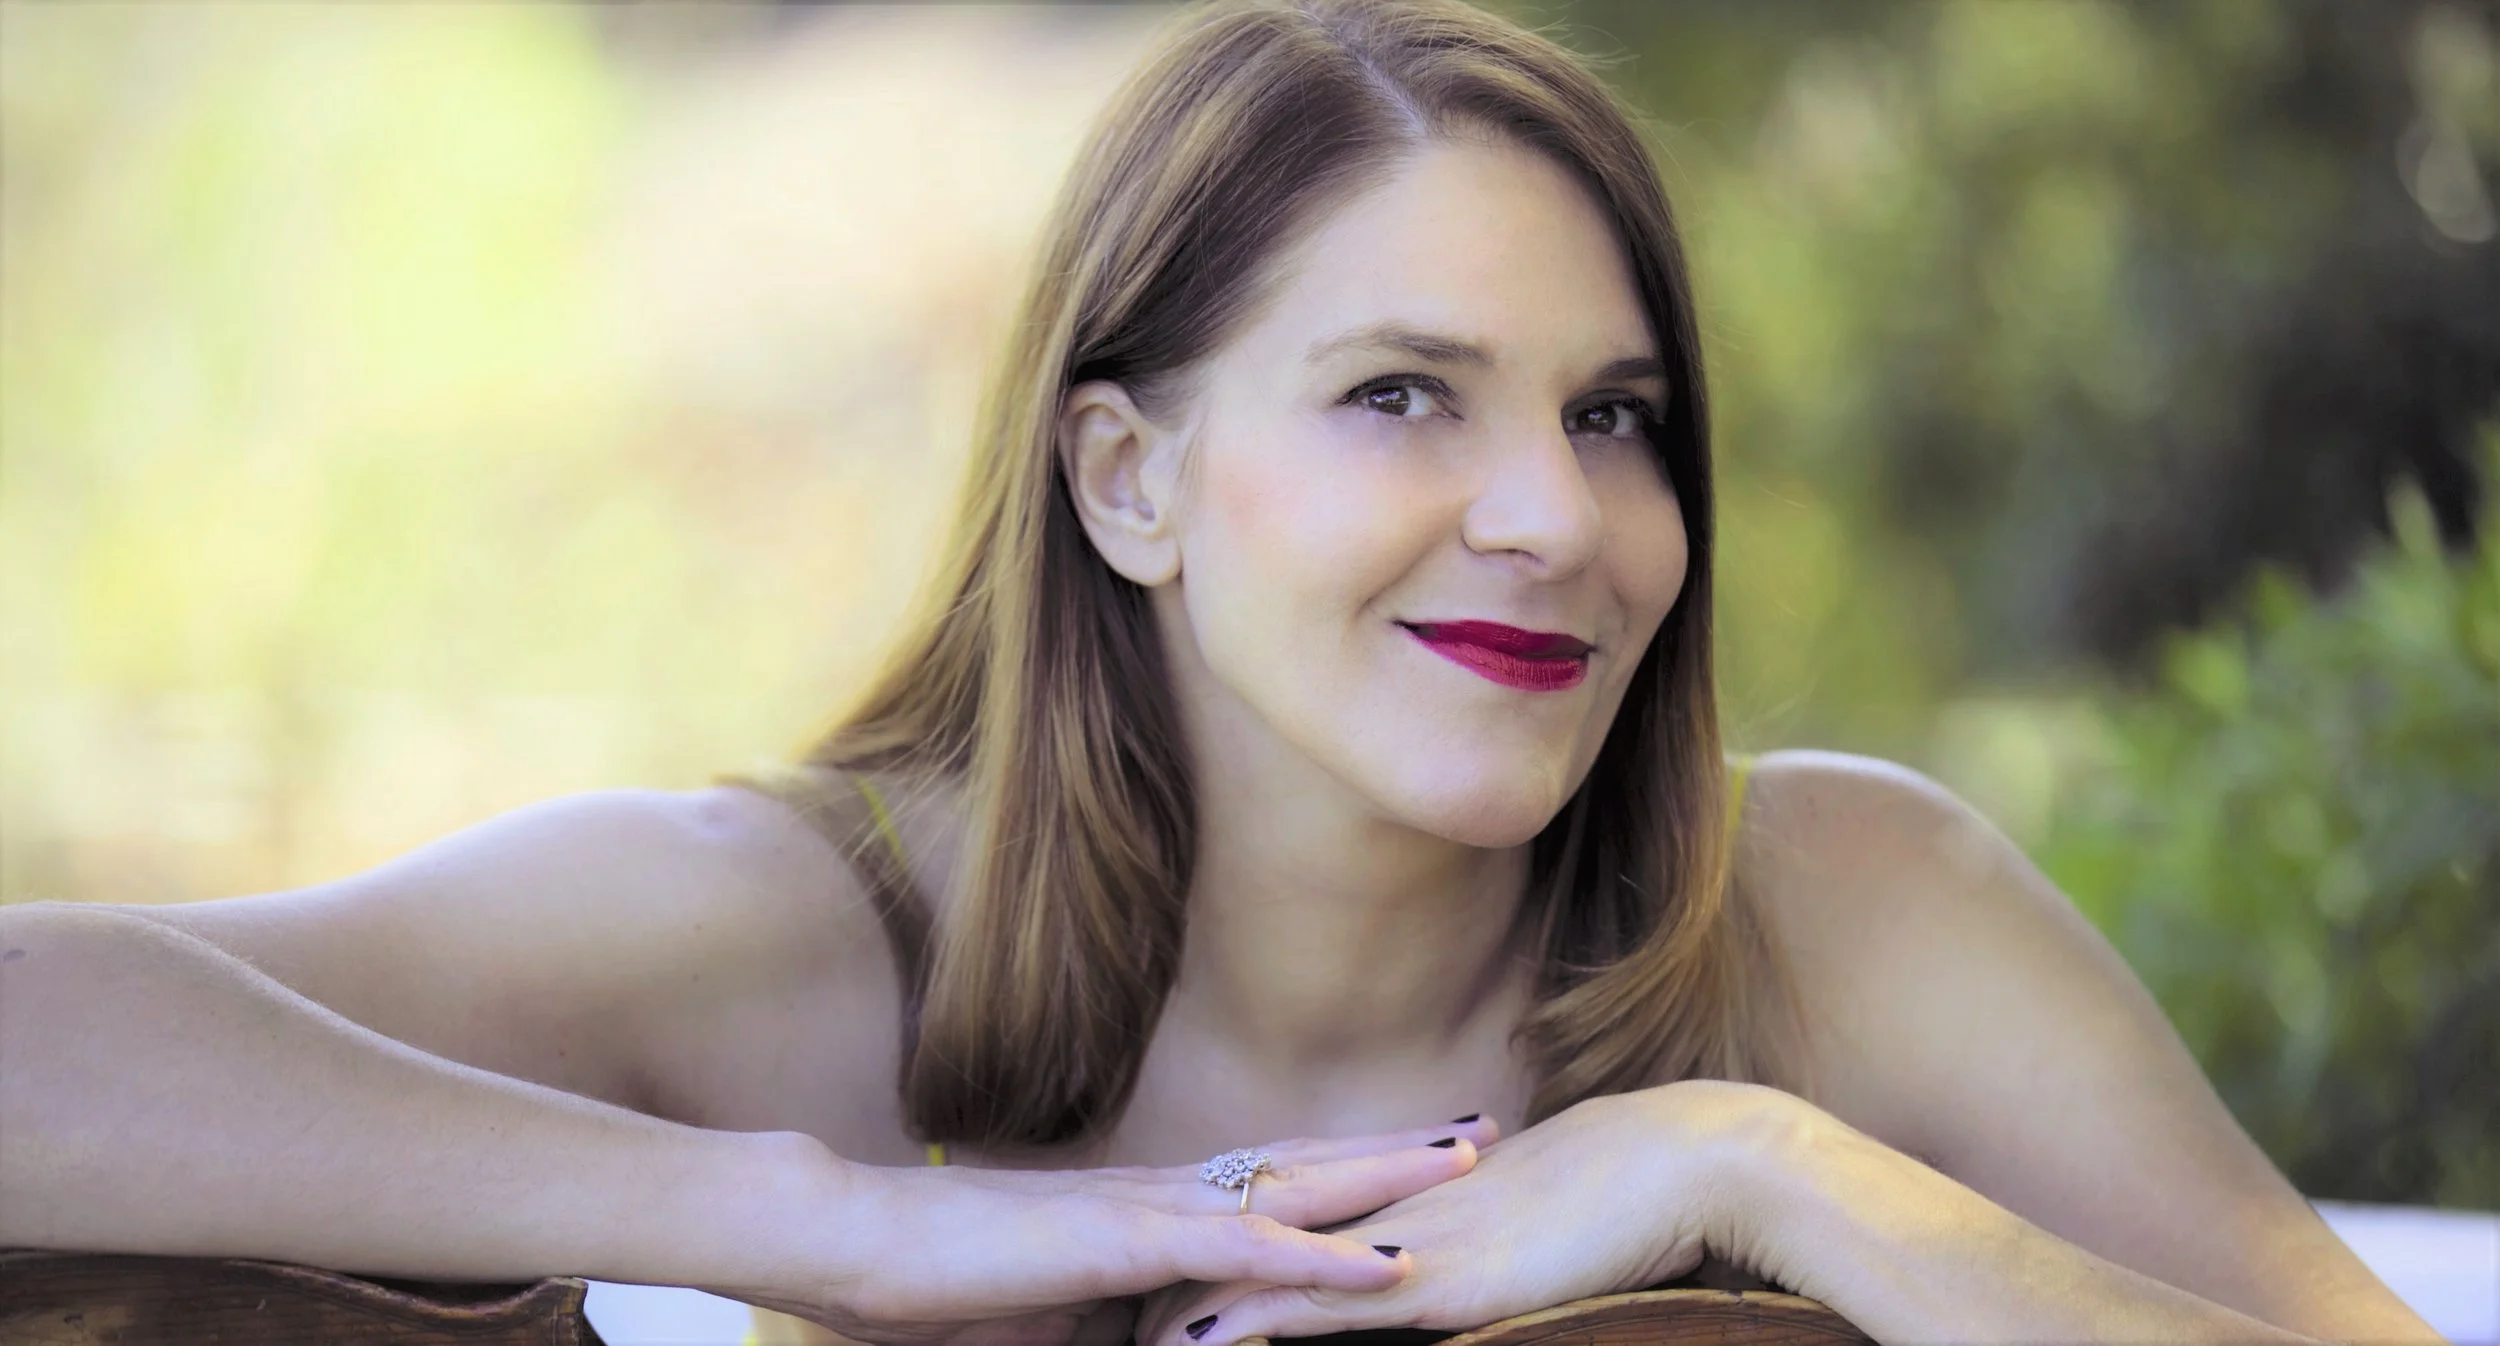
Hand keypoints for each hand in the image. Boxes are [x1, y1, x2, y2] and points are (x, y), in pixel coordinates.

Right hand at [715, 1118, 1498, 1345]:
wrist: (847, 1242)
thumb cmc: (931, 1286)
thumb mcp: (1049, 1318)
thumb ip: (1117, 1320)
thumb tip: (1174, 1338)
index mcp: (1144, 1209)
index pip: (1267, 1180)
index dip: (1346, 1166)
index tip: (1415, 1156)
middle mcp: (1161, 1193)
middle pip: (1303, 1162)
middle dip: (1397, 1150)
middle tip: (1487, 1128)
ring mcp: (1146, 1211)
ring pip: (1292, 1188)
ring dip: (1386, 1177)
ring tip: (1470, 1162)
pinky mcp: (1123, 1243)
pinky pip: (1243, 1250)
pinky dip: (1320, 1259)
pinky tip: (1386, 1265)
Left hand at [1133, 1082, 1791, 1345]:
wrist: (1674, 1162)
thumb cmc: (1614, 1203)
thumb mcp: (1517, 1237)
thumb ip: (1464, 1258)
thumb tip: (1437, 1282)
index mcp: (1383, 1202)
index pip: (1264, 1225)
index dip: (1195, 1256)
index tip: (1130, 1289)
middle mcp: (1368, 1214)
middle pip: (1231, 1244)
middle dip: (1153, 1286)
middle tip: (1078, 1318)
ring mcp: (1389, 1243)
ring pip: (1249, 1276)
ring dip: (1174, 1314)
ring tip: (1103, 1344)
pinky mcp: (1421, 1279)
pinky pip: (1313, 1310)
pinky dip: (1243, 1330)